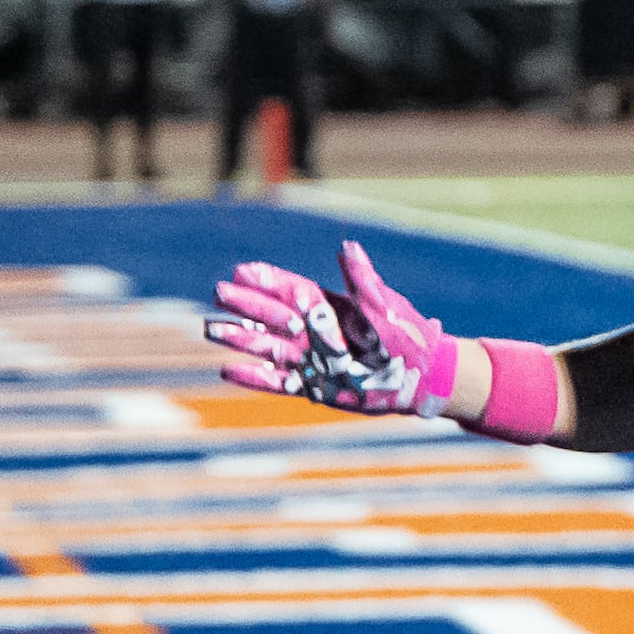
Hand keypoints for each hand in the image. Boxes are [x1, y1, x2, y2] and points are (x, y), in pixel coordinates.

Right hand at [205, 242, 456, 414]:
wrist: (423, 378)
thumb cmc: (408, 337)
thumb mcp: (384, 307)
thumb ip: (364, 280)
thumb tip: (347, 247)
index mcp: (331, 308)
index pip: (292, 290)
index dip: (268, 281)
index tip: (241, 270)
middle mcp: (315, 332)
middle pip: (273, 316)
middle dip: (246, 306)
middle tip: (217, 293)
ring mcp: (313, 359)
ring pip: (269, 346)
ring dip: (240, 338)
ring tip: (210, 328)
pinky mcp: (315, 386)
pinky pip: (280, 381)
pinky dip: (256, 377)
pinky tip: (228, 370)